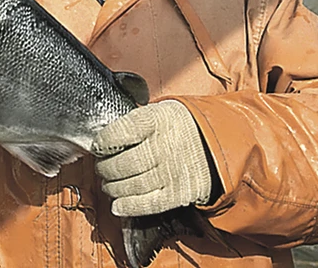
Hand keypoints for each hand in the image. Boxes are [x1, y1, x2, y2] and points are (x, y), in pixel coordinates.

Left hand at [92, 100, 211, 217]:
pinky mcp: (180, 192)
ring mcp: (173, 171)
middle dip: (105, 169)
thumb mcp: (160, 111)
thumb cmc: (180, 125)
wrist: (219, 141)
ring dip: (113, 188)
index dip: (103, 142)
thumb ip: (134, 123)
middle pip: (123, 163)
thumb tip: (104, 140)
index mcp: (157, 120)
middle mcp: (165, 145)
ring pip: (132, 185)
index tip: (98, 147)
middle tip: (102, 168)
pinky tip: (118, 205)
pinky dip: (129, 207)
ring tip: (110, 184)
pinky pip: (148, 204)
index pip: (121, 132)